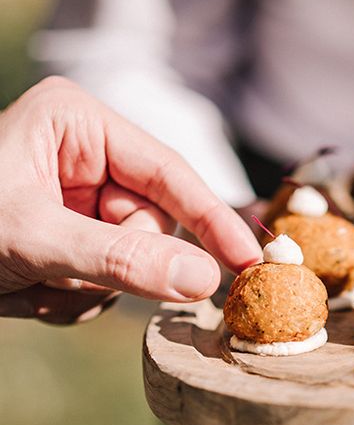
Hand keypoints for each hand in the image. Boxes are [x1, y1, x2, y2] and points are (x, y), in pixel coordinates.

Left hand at [0, 77, 261, 322]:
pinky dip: (76, 300)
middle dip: (117, 265)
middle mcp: (88, 156)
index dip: (212, 220)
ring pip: (135, 261)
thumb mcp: (34, 239)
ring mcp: (83, 198)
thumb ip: (122, 260)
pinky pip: (111, 281)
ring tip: (36, 286)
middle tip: (67, 278)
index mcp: (80, 125)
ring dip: (91, 289)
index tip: (248, 262)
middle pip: (154, 226)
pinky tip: (33, 293)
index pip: (169, 174)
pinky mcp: (76, 236)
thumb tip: (205, 280)